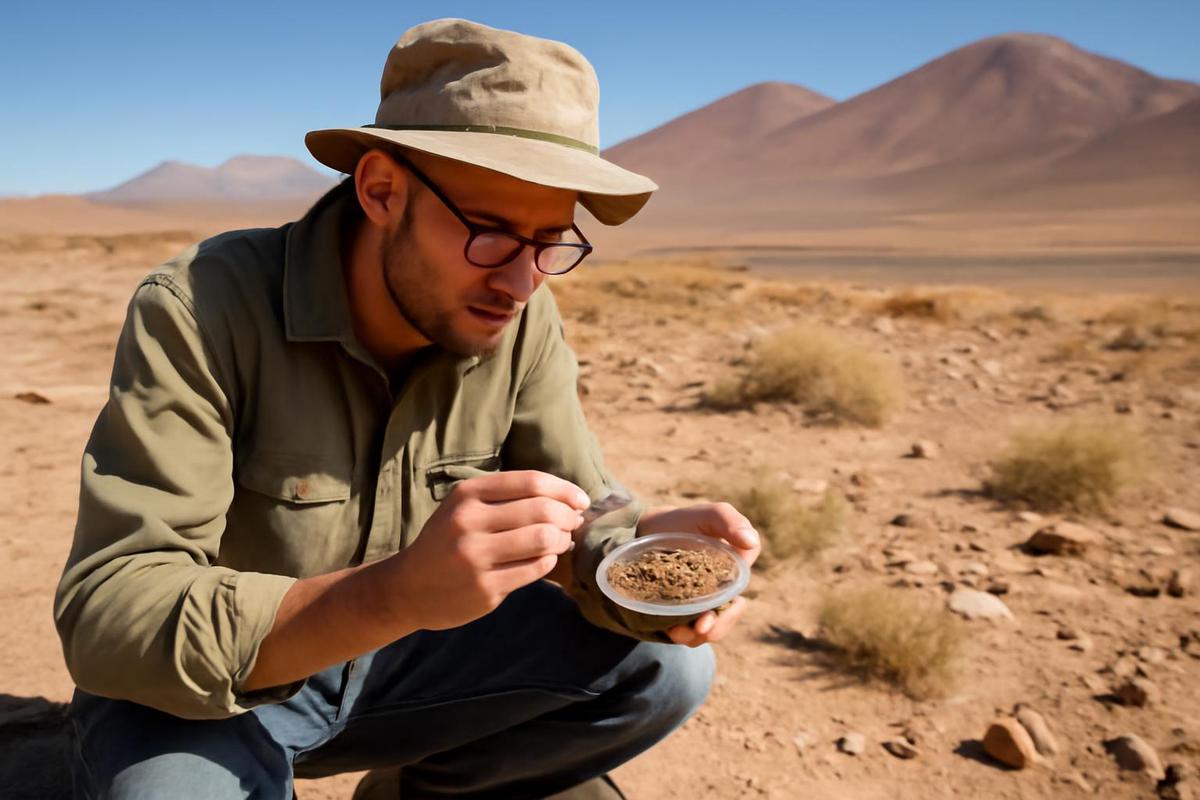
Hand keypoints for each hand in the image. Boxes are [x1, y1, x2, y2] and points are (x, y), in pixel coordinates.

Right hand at [389, 470, 590, 630]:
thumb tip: (566, 498)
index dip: (563, 489)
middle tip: (573, 522)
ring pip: (542, 540)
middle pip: (542, 510)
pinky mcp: (485, 588)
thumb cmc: (447, 540)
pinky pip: (535, 569)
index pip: (530, 482)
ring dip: (561, 539)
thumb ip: (506, 498)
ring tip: (561, 541)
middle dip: (568, 515)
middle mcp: (468, 522)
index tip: (580, 499)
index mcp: (466, 495)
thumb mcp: (464, 507)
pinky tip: (544, 559)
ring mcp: (475, 558)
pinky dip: (548, 561)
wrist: (408, 588)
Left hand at [636, 502, 759, 646]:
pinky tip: (670, 630)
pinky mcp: (684, 612)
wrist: (648, 530)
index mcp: (735, 573)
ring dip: (697, 637)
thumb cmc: (684, 521)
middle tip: (700, 628)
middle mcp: (723, 592)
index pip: (740, 598)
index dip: (731, 612)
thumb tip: (750, 541)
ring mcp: (703, 604)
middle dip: (717, 629)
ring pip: (709, 630)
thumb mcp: (708, 515)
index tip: (715, 613)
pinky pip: (688, 632)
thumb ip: (729, 521)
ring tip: (677, 632)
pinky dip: (682, 634)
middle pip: (726, 620)